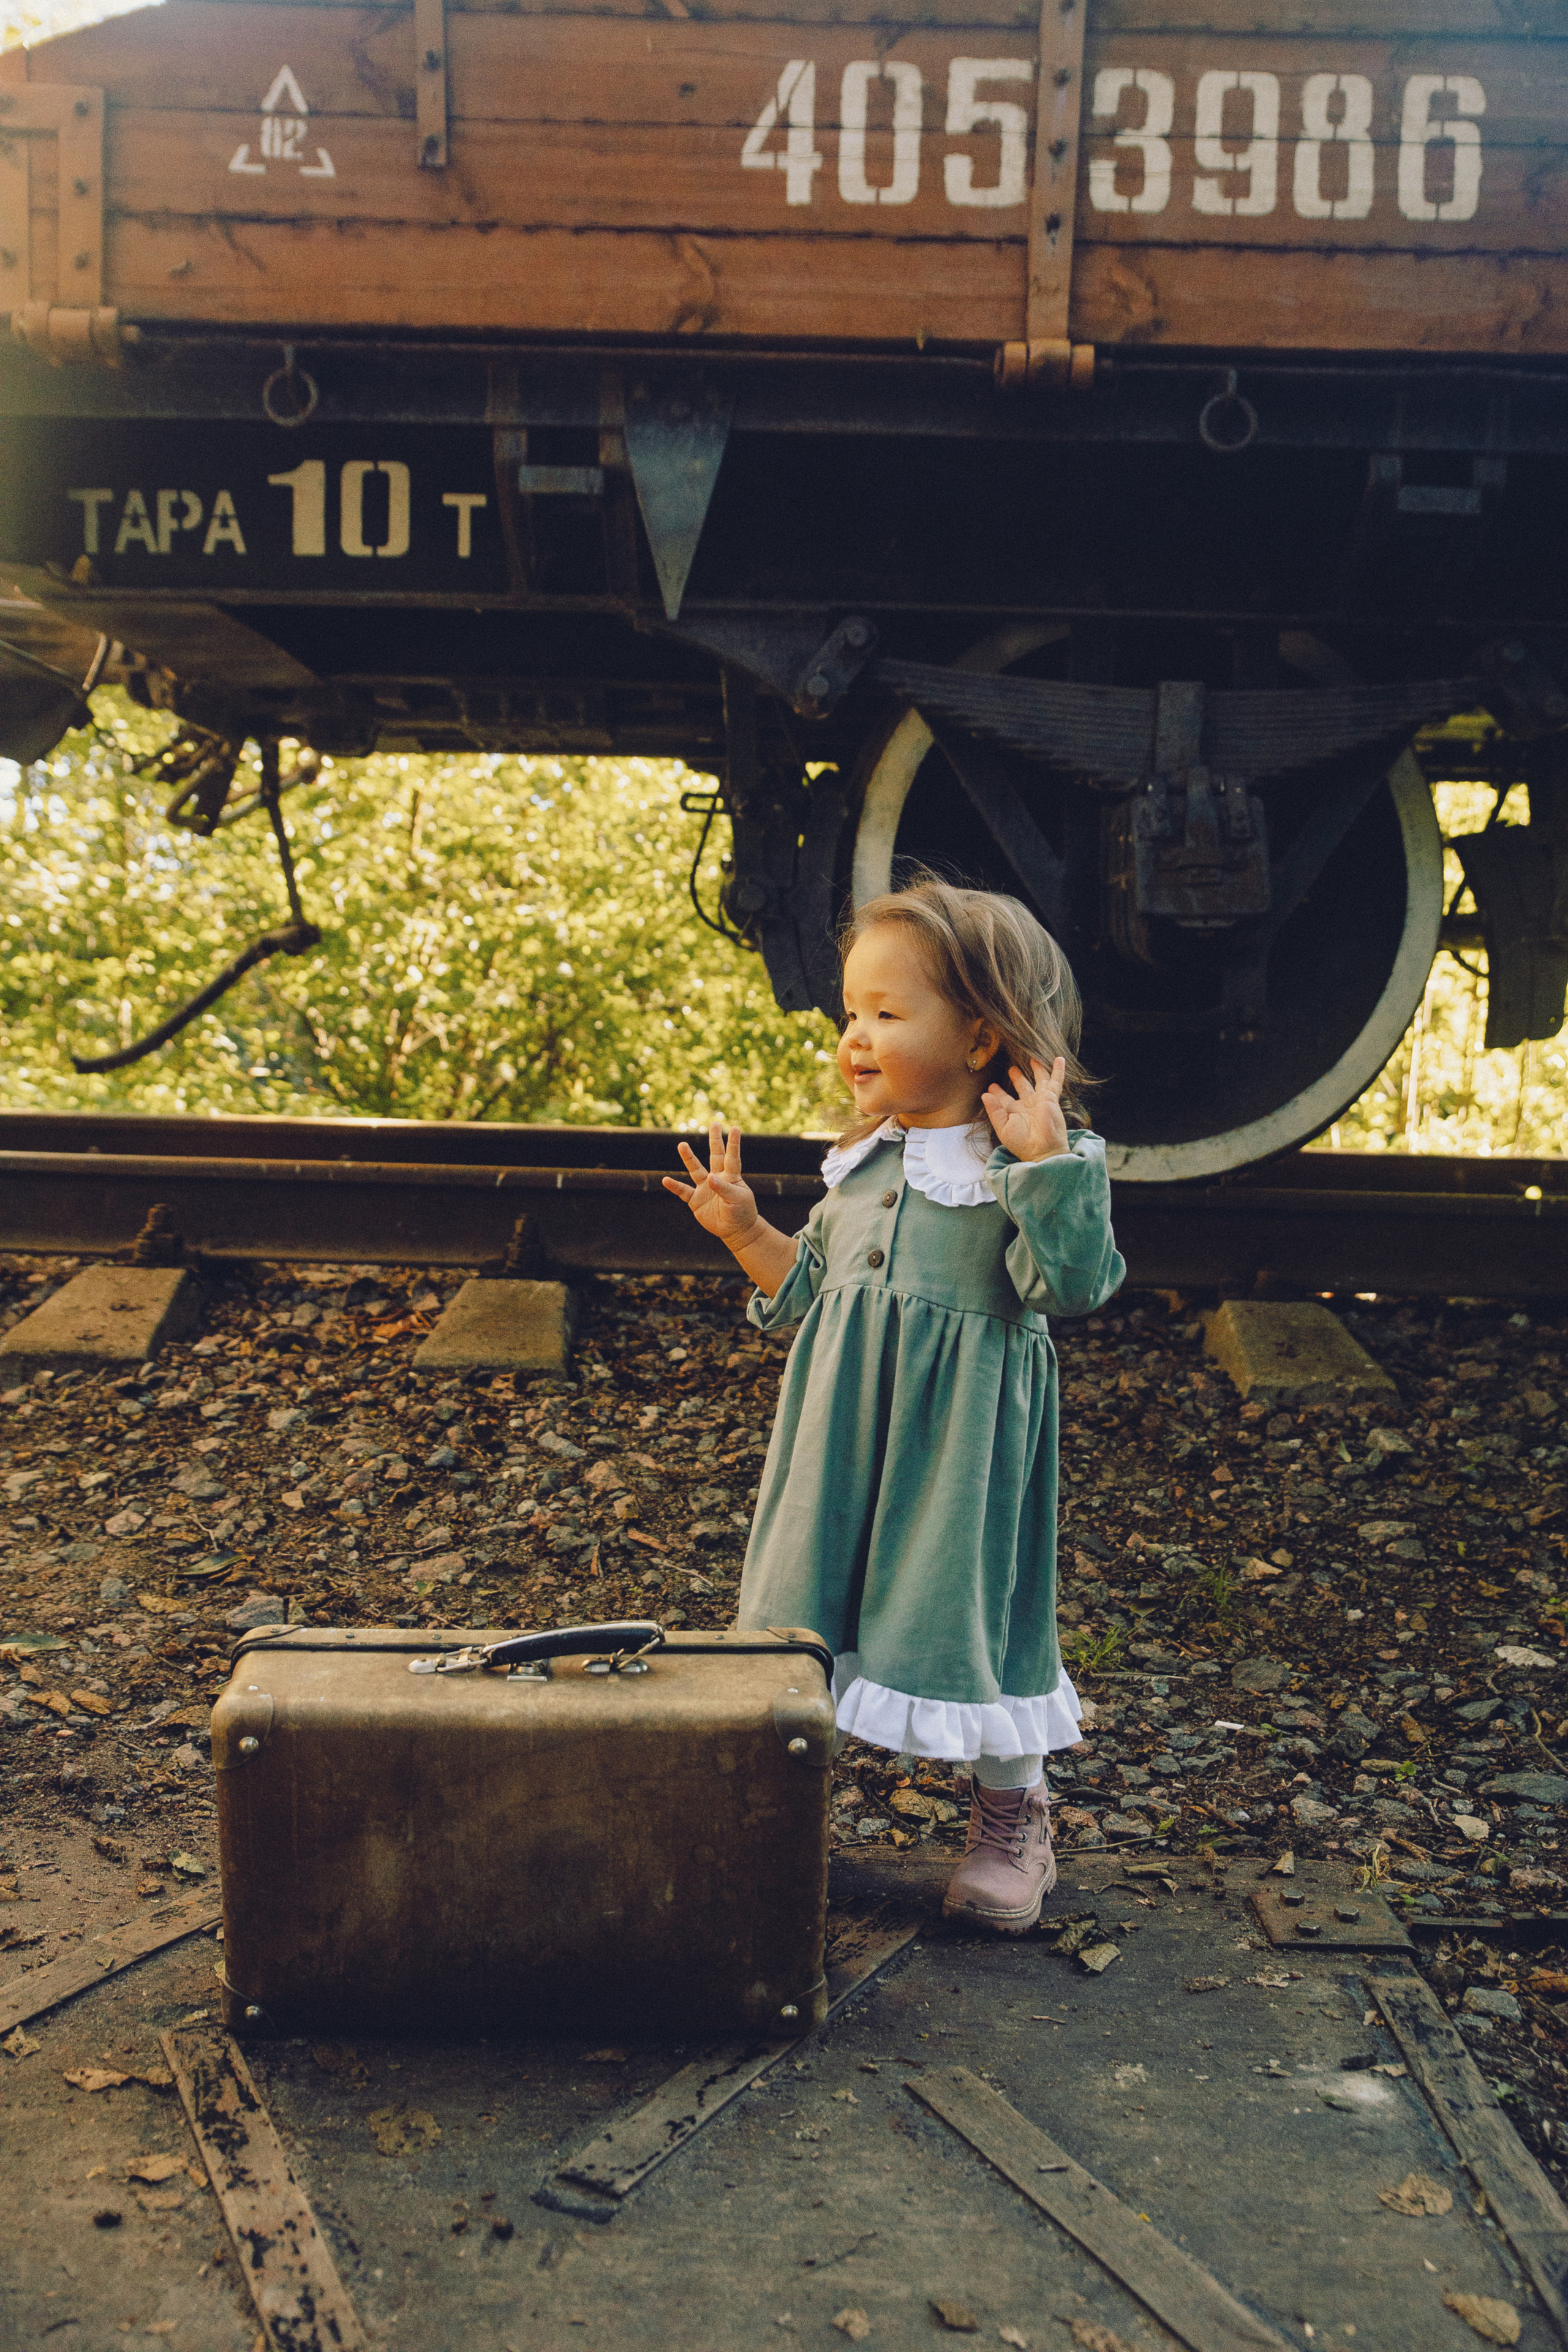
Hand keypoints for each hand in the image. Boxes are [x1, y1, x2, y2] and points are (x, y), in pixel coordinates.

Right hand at [662, 1118, 760, 1243]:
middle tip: (714, 1124)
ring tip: (682, 1145)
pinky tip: (666, 1180)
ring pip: (696, 1170)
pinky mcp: (696, 1200)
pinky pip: (683, 1191)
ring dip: (689, 1158)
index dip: (733, 1144)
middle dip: (714, 1141)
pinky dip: (674, 1186)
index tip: (735, 1128)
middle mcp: (717, 1178)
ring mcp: (705, 1188)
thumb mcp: (737, 1200)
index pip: (732, 1157)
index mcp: (731, 1177)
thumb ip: (724, 1188)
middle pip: (715, 1156)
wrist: (736, 1231)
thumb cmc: (742, 1212)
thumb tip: (710, 1178)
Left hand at [982, 1057, 1070, 1163]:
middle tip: (1012, 1068)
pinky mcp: (1051, 1097)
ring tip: (1031, 1058)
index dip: (998, 1092)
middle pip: (1021, 1086)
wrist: (1043, 1148)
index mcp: (1014, 1113)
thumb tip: (985, 1095)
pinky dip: (1058, 1070)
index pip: (1004, 1099)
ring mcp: (1040, 1100)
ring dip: (1036, 1069)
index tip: (991, 1086)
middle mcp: (1027, 1105)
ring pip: (1038, 1079)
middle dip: (1017, 1077)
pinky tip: (1059, 1059)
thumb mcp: (1003, 1127)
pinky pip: (1055, 1080)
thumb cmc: (1022, 1142)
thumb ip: (994, 1111)